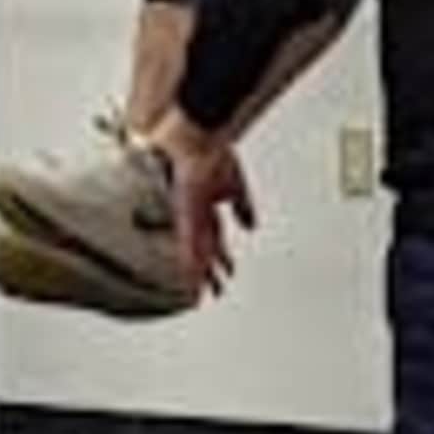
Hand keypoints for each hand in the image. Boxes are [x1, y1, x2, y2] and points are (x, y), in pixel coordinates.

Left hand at [167, 131, 252, 301]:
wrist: (193, 137)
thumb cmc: (209, 149)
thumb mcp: (234, 180)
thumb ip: (242, 204)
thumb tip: (250, 225)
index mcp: (204, 204)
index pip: (214, 239)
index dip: (220, 258)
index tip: (226, 274)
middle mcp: (193, 213)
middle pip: (203, 250)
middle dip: (209, 272)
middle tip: (211, 293)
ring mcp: (187, 215)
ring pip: (193, 253)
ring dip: (198, 275)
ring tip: (197, 296)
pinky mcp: (183, 213)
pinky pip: (186, 244)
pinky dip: (190, 264)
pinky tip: (189, 279)